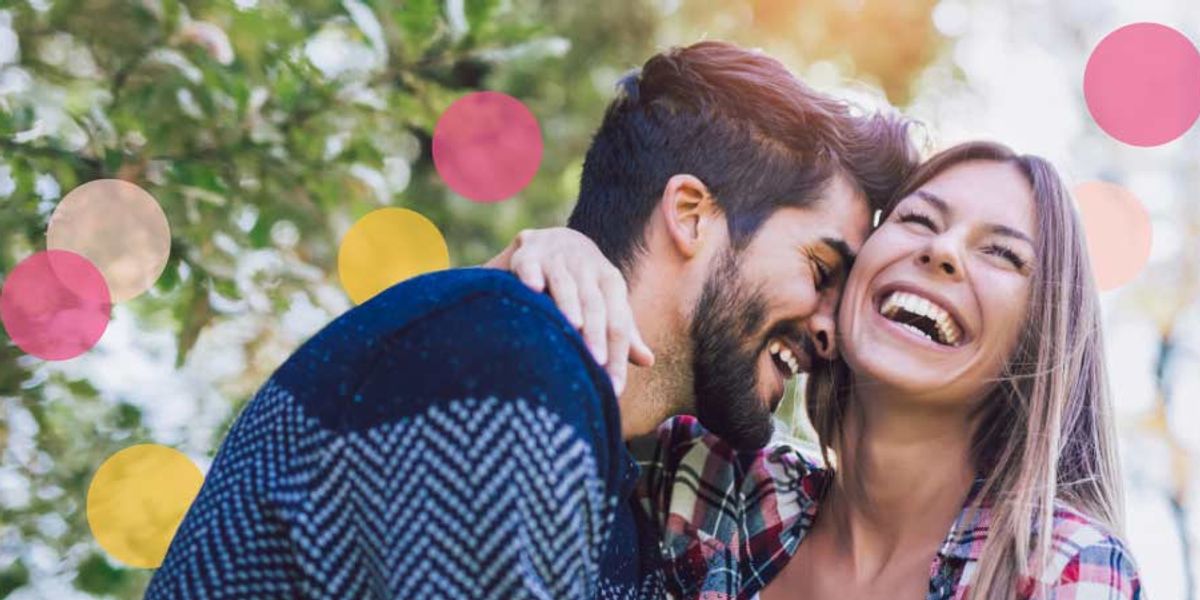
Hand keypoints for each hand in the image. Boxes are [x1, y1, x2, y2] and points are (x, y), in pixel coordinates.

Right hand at [485, 228, 653, 394]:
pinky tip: (533, 289)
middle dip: (596, 333)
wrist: (555, 239)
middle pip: (595, 303)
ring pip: (566, 283)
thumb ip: (623, 331)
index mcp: (611, 282)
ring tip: (574, 327)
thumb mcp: (607, 302)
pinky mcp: (529, 254)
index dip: (618, 354)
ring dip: (569, 304)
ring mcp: (557, 259)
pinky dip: (532, 274)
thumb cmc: (585, 283)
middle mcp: (587, 268)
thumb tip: (648, 361)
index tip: (614, 387)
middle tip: (596, 364)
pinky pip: (531, 264)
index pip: (618, 321)